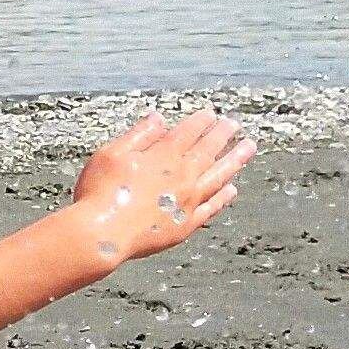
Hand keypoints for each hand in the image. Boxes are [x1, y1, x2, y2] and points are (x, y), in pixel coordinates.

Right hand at [70, 109, 253, 264]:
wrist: (103, 234)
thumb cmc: (100, 193)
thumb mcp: (111, 154)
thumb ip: (139, 135)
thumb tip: (158, 119)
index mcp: (162, 156)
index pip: (187, 133)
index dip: (200, 122)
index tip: (211, 114)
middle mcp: (181, 176)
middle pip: (207, 151)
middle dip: (222, 135)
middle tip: (234, 125)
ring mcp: (187, 201)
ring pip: (218, 176)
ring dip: (235, 160)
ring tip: (248, 148)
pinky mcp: (186, 224)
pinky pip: (212, 207)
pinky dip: (223, 197)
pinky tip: (232, 190)